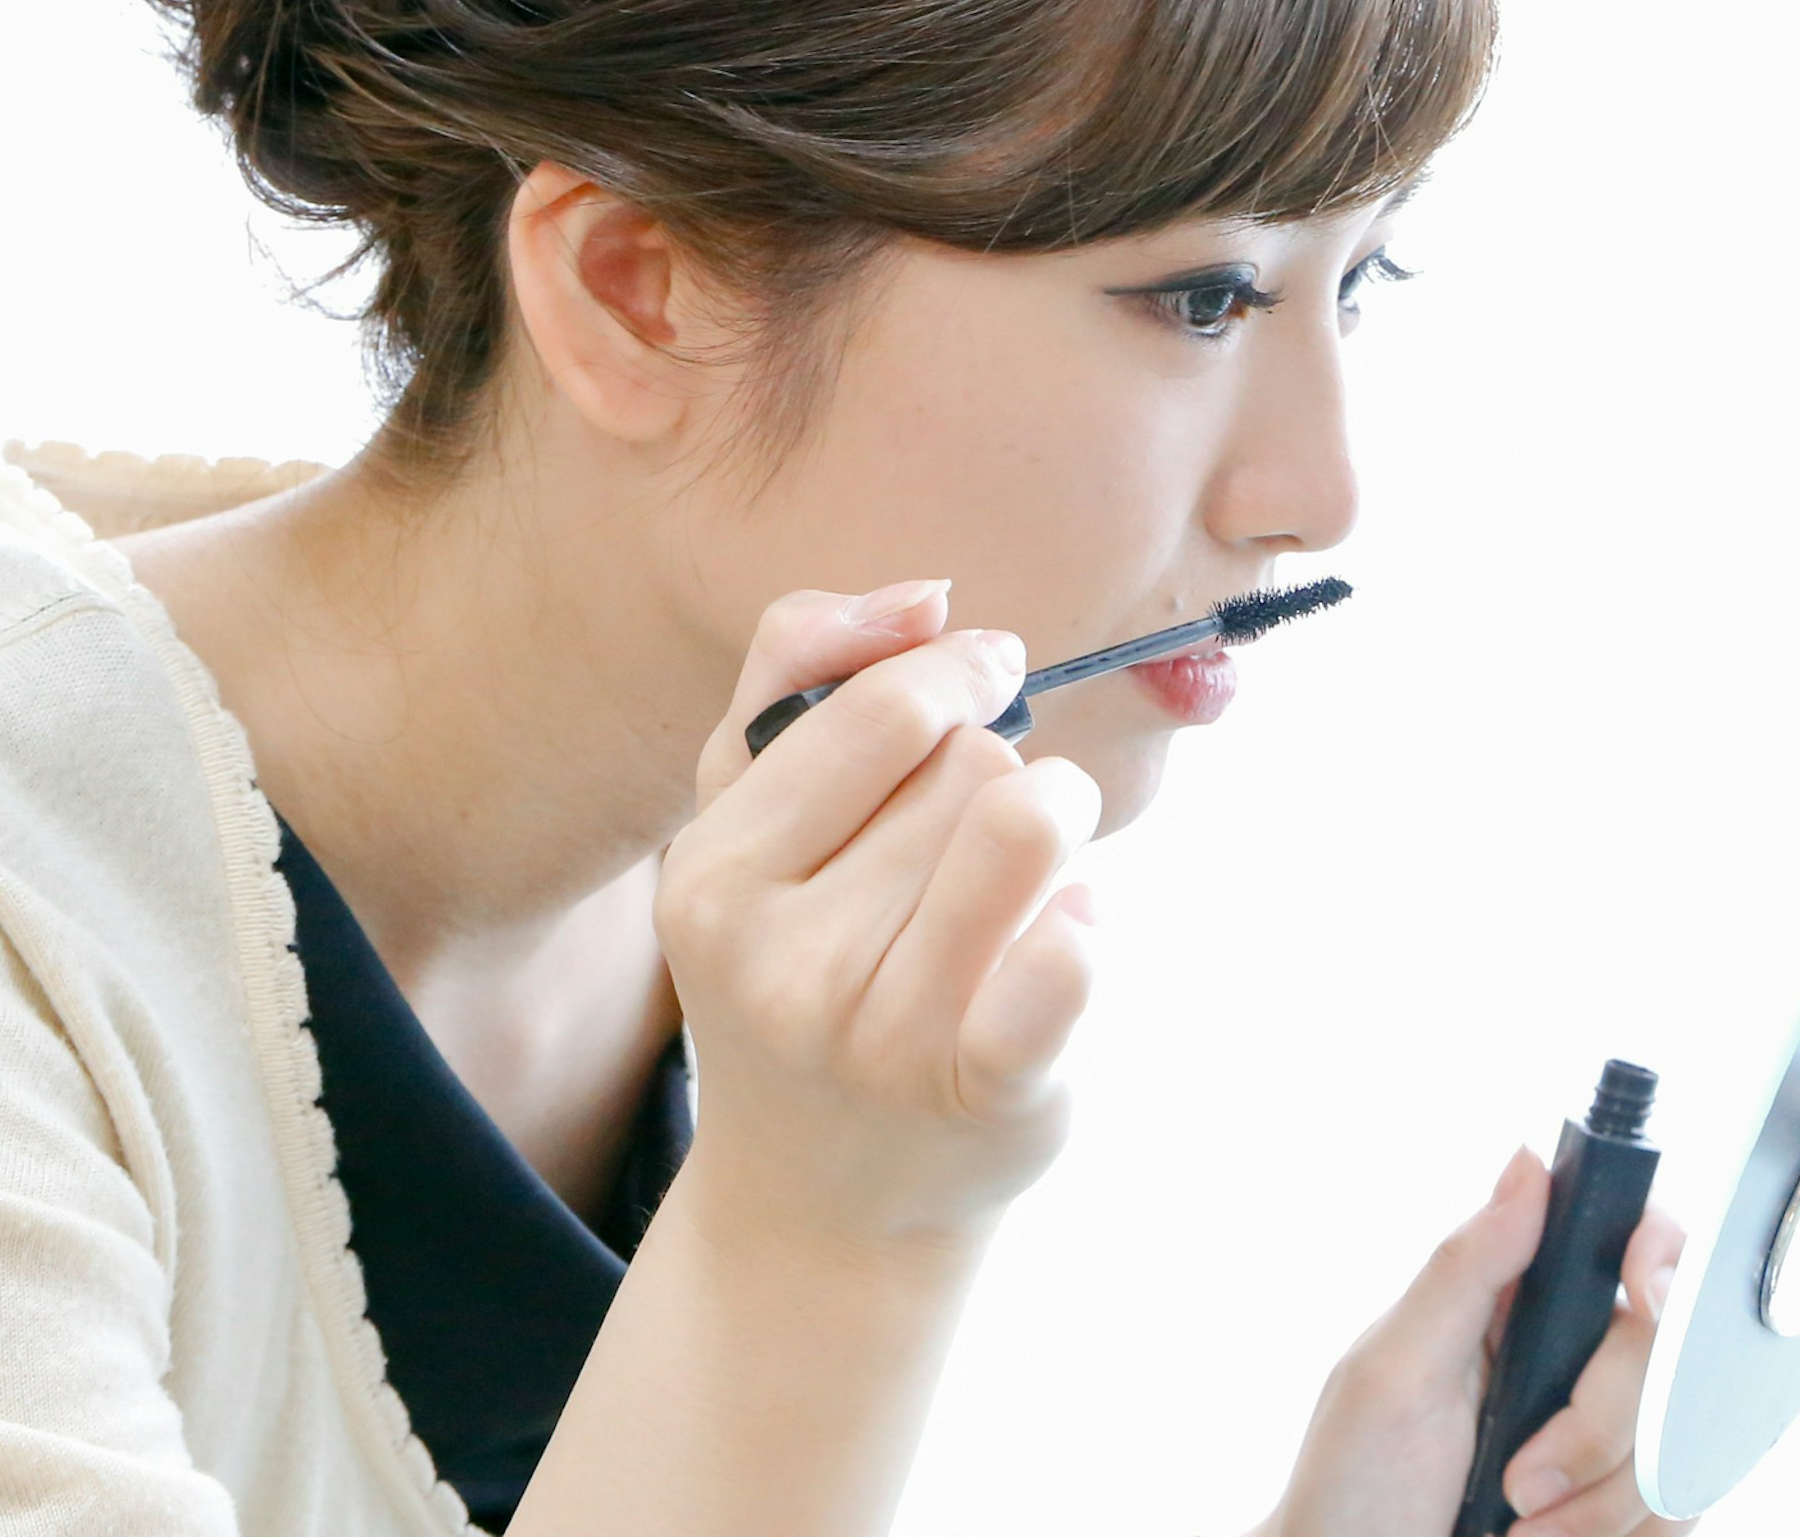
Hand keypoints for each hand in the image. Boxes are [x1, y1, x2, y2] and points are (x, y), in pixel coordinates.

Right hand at [654, 581, 1102, 1253]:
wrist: (825, 1201)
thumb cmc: (796, 966)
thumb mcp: (747, 814)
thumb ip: (800, 668)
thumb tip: (923, 598)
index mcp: (714, 877)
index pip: (882, 708)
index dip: (958, 672)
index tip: (988, 677)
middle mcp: (783, 962)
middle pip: (971, 768)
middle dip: (993, 778)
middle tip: (961, 850)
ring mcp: (881, 1036)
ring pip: (1031, 830)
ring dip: (1058, 837)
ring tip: (1030, 881)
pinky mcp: (985, 1092)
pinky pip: (1071, 956)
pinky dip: (1085, 927)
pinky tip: (1055, 952)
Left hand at [1255, 1156, 1693, 1536]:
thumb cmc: (1351, 1487)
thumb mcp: (1393, 1373)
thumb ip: (1466, 1268)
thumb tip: (1528, 1163)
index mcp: (1517, 1303)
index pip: (1624, 1238)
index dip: (1655, 1253)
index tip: (1642, 1289)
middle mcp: (1574, 1359)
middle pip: (1663, 1348)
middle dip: (1599, 1425)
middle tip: (1521, 1479)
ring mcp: (1609, 1437)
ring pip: (1681, 1438)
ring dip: (1601, 1502)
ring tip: (1521, 1525)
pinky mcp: (1629, 1504)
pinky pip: (1681, 1508)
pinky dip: (1623, 1533)